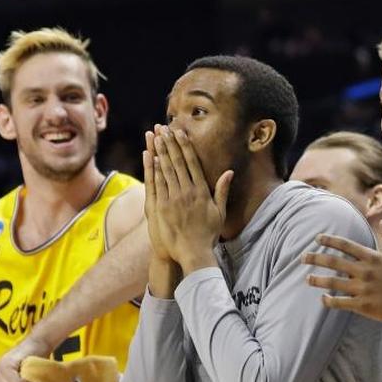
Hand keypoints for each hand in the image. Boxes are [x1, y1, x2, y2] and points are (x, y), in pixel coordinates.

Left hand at [144, 125, 231, 273]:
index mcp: (201, 191)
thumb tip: (229, 172)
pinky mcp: (162, 207)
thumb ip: (222, 191)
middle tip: (164, 128)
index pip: (192, 162)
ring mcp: (173, 198)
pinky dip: (154, 169)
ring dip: (161, 152)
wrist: (193, 253)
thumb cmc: (208, 235)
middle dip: (170, 143)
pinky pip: (157, 184)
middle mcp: (187, 191)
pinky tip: (151, 157)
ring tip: (156, 137)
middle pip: (177, 162)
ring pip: (166, 170)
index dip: (185, 146)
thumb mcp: (220, 212)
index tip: (180, 132)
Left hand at [303, 221, 381, 330]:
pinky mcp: (363, 306)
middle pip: (333, 262)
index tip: (318, 238)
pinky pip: (340, 303)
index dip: (329, 240)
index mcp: (373, 257)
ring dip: (317, 279)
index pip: (345, 245)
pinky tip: (323, 299)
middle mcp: (365, 271)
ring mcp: (363, 289)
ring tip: (307, 278)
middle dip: (315, 258)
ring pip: (333, 282)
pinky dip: (329, 300)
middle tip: (303, 257)